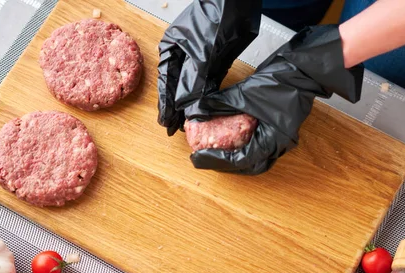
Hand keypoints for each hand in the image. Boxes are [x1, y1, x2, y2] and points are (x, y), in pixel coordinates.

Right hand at [157, 0, 262, 134]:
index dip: (165, 104)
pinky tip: (204, 110)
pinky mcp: (217, 61)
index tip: (166, 122)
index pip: (165, 81)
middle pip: (178, 86)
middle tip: (175, 128)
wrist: (239, 3)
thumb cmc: (216, 17)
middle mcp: (183, 54)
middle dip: (177, 107)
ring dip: (192, 104)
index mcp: (171, 48)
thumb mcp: (202, 53)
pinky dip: (207, 97)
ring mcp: (200, 58)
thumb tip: (187, 106)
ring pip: (194, 87)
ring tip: (188, 124)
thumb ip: (193, 81)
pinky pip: (209, 83)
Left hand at [185, 25, 364, 174]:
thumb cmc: (280, 80)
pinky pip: (260, 149)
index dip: (216, 160)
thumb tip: (196, 111)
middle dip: (224, 164)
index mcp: (273, 140)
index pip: (240, 160)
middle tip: (204, 158)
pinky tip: (231, 143)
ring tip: (216, 153)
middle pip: (248, 166)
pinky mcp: (280, 134)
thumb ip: (218, 105)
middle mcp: (279, 146)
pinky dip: (244, 149)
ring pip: (255, 160)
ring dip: (235, 159)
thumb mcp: (244, 94)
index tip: (197, 157)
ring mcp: (282, 141)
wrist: (303, 69)